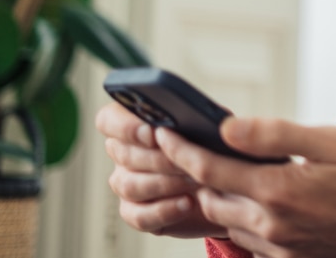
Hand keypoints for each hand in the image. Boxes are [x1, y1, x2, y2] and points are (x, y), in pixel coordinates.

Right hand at [94, 102, 226, 238]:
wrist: (226, 185)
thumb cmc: (215, 147)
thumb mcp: (210, 127)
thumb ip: (196, 119)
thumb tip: (193, 120)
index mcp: (134, 123)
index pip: (109, 120)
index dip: (126, 126)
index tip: (153, 132)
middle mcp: (123, 153)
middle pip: (123, 154)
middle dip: (158, 158)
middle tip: (187, 160)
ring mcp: (126, 183)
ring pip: (129, 185)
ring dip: (164, 183)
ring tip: (194, 180)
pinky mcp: (135, 212)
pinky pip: (139, 216)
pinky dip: (164, 210)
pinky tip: (188, 203)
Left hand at [158, 117, 335, 257]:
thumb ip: (277, 135)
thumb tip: (229, 127)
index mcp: (280, 192)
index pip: (211, 170)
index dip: (182, 149)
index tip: (164, 131)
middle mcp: (275, 227)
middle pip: (211, 201)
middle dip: (192, 175)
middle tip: (183, 149)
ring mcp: (287, 248)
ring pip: (229, 224)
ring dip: (215, 199)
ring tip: (212, 173)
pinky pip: (254, 241)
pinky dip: (242, 219)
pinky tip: (255, 201)